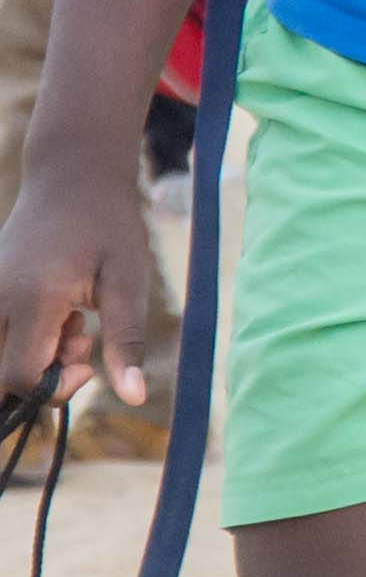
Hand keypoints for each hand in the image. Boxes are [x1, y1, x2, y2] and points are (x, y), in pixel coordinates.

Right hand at [0, 155, 155, 407]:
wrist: (72, 178)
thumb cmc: (108, 226)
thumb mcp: (130, 281)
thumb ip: (126, 340)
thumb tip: (136, 399)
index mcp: (32, 298)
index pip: (21, 376)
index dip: (56, 386)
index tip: (90, 362)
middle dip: (41, 376)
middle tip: (79, 339)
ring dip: (30, 358)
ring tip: (68, 322)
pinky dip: (19, 339)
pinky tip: (52, 311)